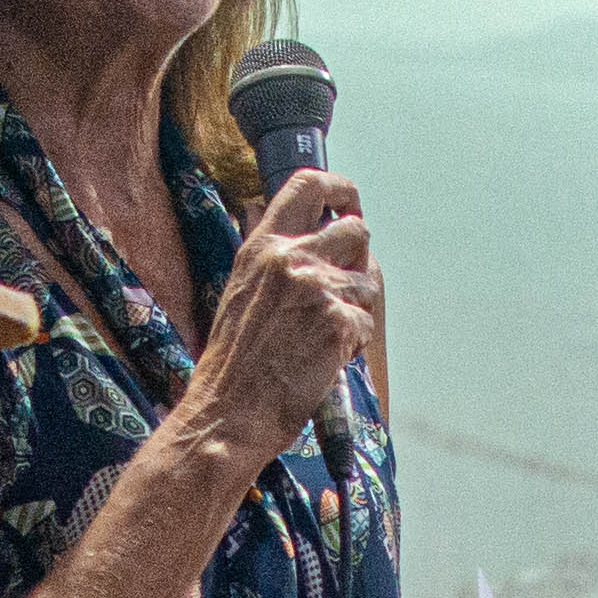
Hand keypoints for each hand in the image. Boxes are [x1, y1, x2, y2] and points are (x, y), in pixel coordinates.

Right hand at [187, 168, 380, 448]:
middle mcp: (291, 259)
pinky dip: (354, 343)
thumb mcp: (241, 291)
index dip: (339, 188)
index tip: (349, 202)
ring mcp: (317, 289)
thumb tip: (311, 239)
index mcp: (263, 246)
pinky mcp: (338, 323)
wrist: (229, 411)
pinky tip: (326, 357)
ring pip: (369, 282)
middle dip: (359, 258)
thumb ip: (274, 259)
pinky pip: (367, 322)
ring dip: (357, 308)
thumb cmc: (232, 362)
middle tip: (343, 287)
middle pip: (356, 229)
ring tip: (324, 335)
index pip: (308, 185)